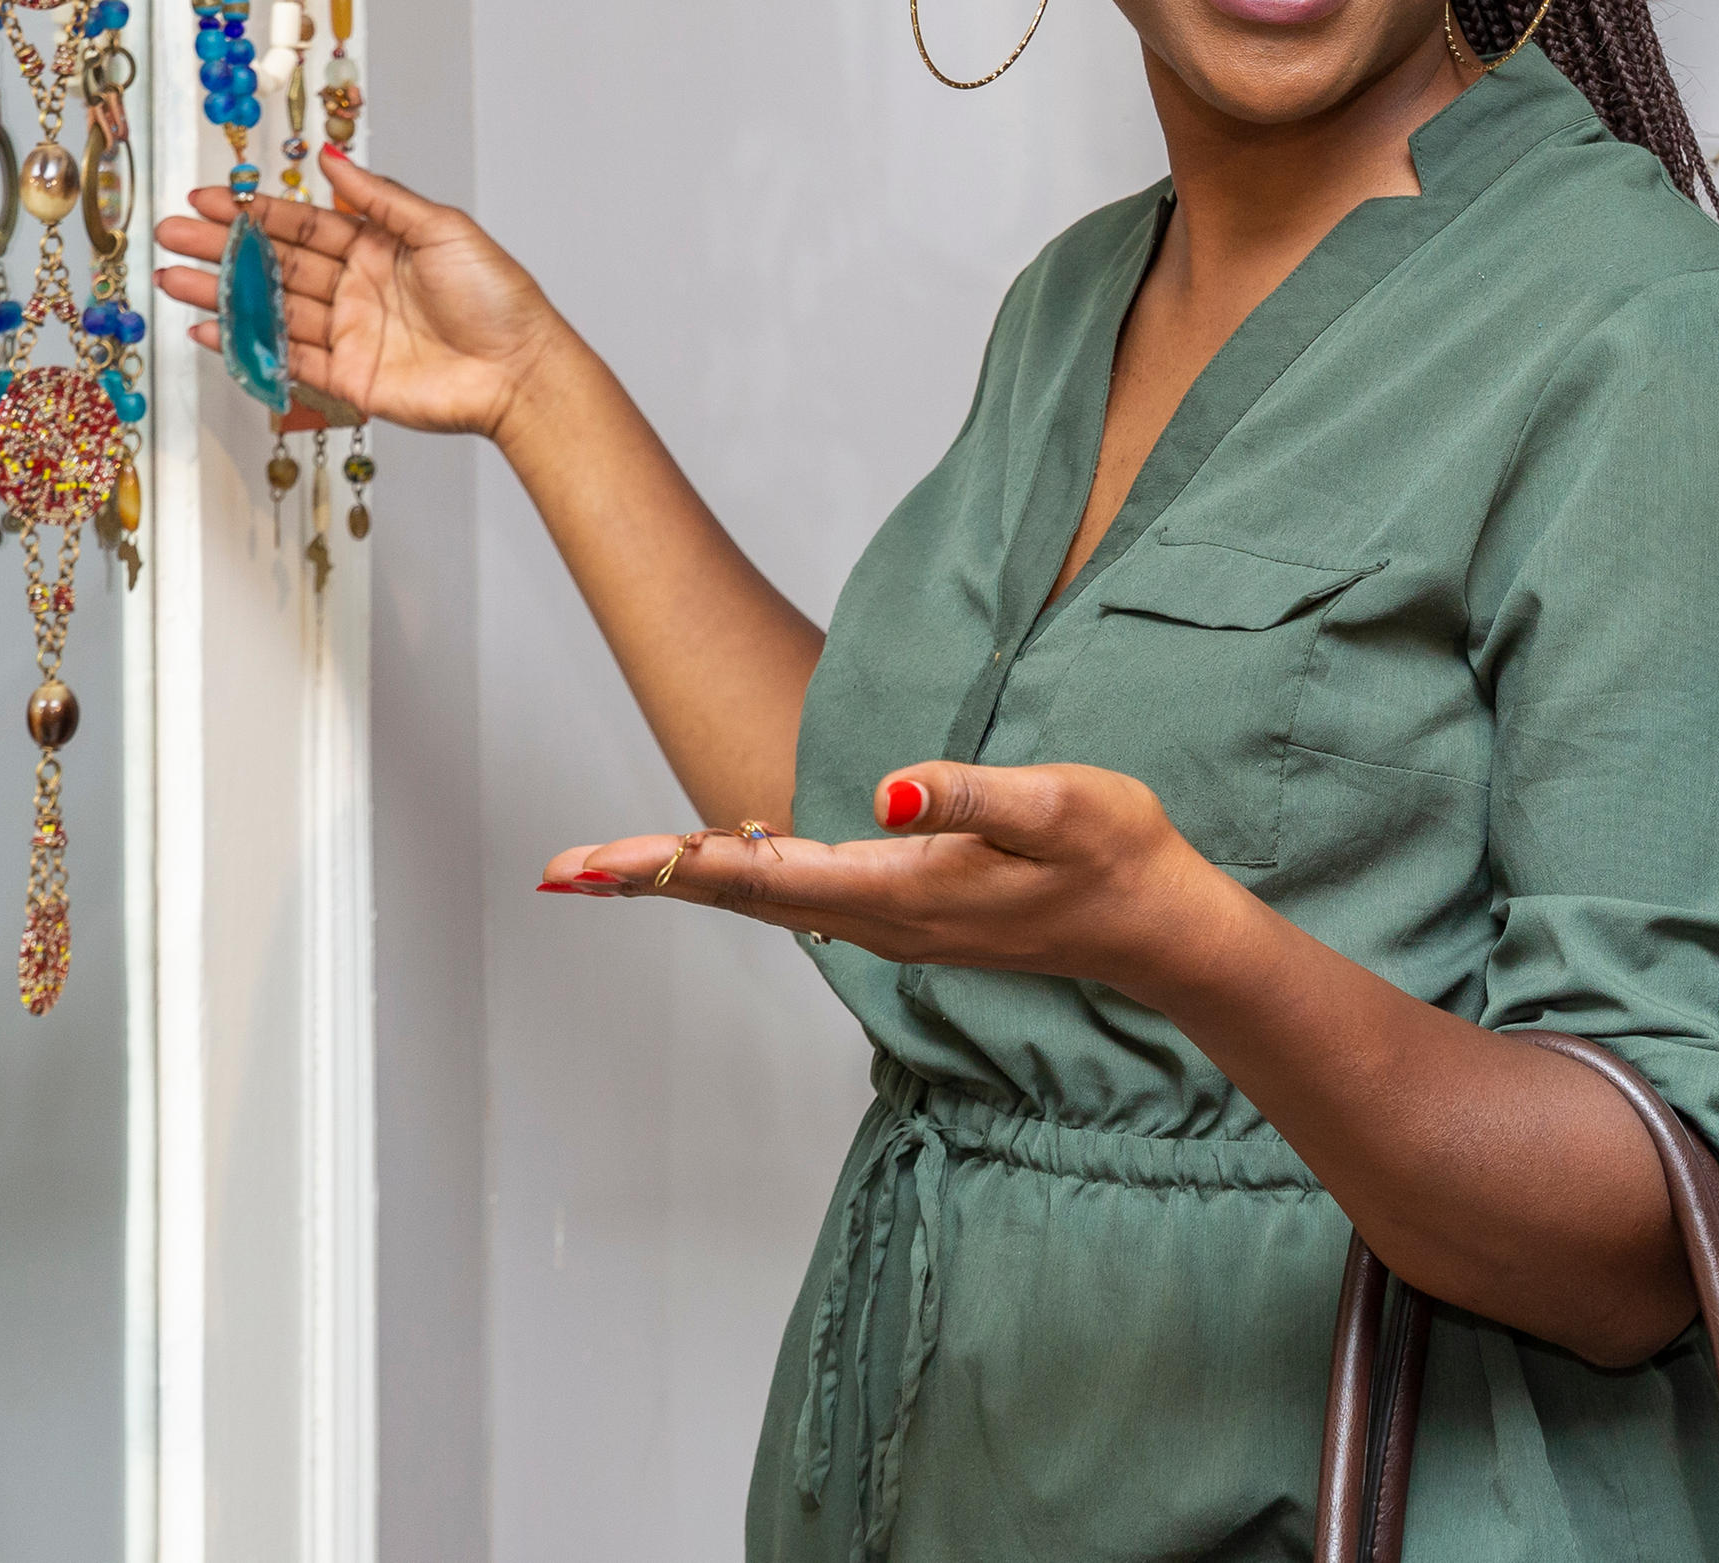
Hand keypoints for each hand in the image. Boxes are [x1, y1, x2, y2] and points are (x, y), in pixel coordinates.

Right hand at [152, 147, 570, 438]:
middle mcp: (356, 289)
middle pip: (276, 264)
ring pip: (271, 310)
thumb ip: (382, 198)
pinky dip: (245, 345)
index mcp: (377, 248)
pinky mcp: (347, 378)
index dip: (255, 213)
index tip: (209, 200)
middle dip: (221, 249)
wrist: (520, 370)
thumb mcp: (443, 230)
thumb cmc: (498, 297)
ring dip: (221, 294)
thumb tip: (334, 160)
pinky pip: (286, 359)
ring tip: (171, 278)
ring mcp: (349, 334)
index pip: (302, 225)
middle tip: (171, 235)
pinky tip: (207, 328)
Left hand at [535, 761, 1255, 1002]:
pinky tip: (720, 859)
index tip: (591, 866)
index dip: (671, 866)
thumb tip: (880, 791)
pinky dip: (745, 879)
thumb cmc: (1115, 854)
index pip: (764, 877)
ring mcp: (896, 924)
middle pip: (746, 896)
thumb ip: (964, 795)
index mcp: (903, 892)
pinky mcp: (911, 915)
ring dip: (688, 880)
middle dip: (650, 878)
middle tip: (558, 869)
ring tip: (607, 867)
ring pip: (770, 901)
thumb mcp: (1055, 803)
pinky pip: (805, 898)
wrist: (1160, 928)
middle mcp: (884, 920)